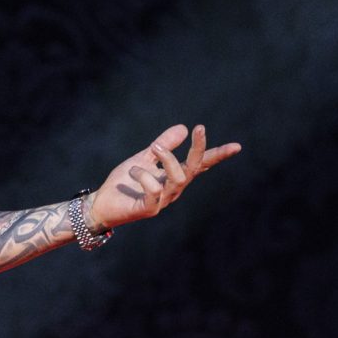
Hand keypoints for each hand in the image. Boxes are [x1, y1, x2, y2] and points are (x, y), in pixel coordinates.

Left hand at [88, 123, 240, 230]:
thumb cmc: (124, 183)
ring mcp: (163, 200)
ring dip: (168, 159)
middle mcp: (173, 188)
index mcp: (174, 175)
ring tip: (154, 148)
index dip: (217, 155)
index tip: (237, 146)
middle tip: (199, 128)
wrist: (101, 204)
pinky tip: (133, 170)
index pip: (200, 164)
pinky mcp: (149, 209)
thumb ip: (163, 145)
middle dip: (199, 149)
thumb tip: (184, 128)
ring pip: (178, 179)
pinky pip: (154, 191)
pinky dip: (145, 177)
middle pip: (193, 168)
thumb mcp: (144, 158)